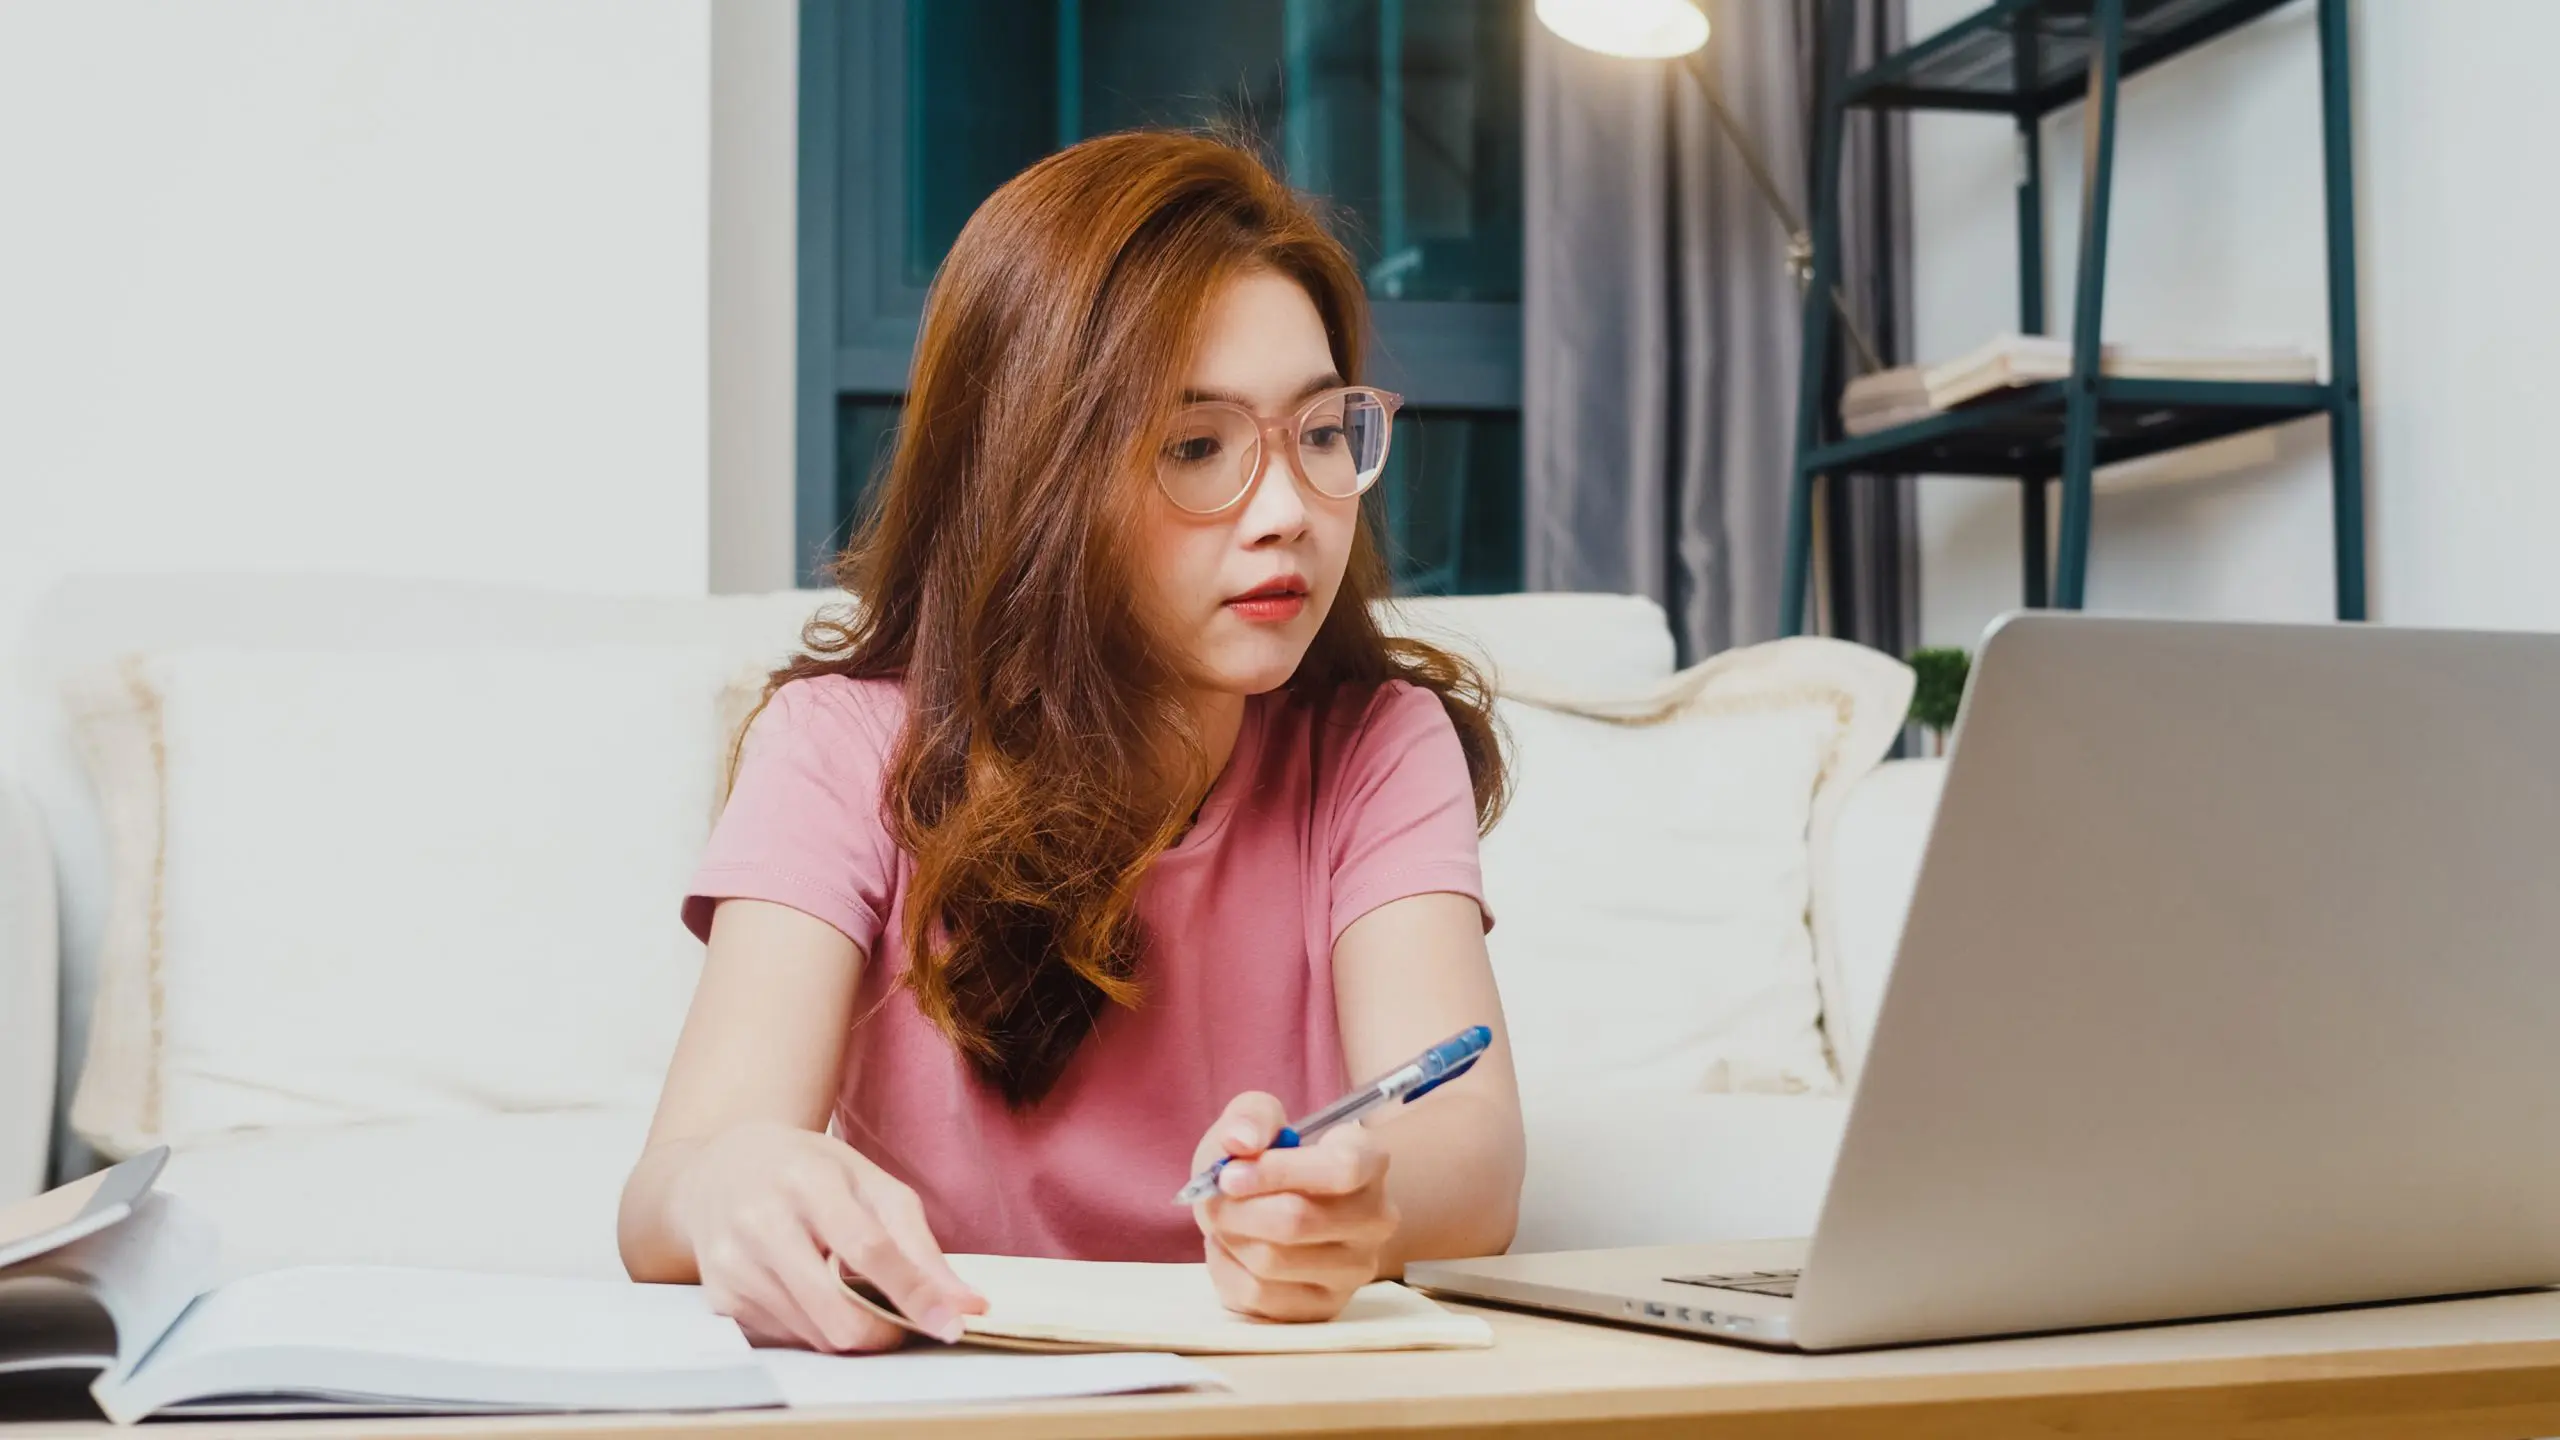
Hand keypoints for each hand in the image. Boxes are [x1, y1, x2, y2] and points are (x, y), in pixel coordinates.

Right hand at [667, 1121, 984, 1351]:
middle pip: (838, 1313)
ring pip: (817, 1336)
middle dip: (884, 1332)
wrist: (719, 1170)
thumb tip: (965, 1304)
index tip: (952, 1325)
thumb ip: (917, 1242)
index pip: (868, 1249)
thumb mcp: (868, 1183)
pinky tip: (812, 1294)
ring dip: (852, 1331)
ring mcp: (733, 1265)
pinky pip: (789, 1341)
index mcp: (806, 1181)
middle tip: (904, 1322)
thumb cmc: (808, 1172)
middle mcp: (760, 1223)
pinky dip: (816, 1328)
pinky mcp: (719, 1299)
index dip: (914, 1293)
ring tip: (851, 1293)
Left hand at [1191, 1092, 1397, 1321]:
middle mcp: (1376, 1218)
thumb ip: (1251, 1116)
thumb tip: (1241, 1141)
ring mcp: (1357, 1269)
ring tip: (1226, 1223)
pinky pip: (1259, 1295)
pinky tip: (1231, 1251)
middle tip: (1212, 1200)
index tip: (1229, 1174)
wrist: (1266, 1212)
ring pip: (1273, 1260)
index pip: (1341, 1169)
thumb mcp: (1255, 1121)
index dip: (1277, 1172)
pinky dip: (1227, 1270)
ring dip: (1230, 1239)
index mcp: (1370, 1160)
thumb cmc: (1264, 1163)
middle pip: (1297, 1220)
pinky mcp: (1327, 1307)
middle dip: (1237, 1210)